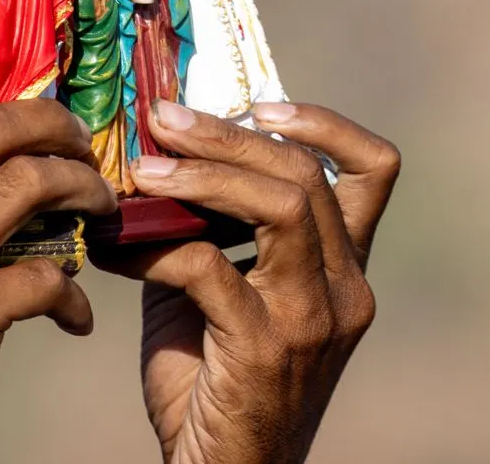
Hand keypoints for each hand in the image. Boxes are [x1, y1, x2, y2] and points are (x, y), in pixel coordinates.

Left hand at [93, 100, 399, 463]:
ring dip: (203, 176)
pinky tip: (115, 250)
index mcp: (347, 269)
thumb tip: (159, 159)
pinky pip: (210, 269)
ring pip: (283, 206)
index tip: (261, 105)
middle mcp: (345, 288)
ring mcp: (314, 319)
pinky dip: (155, 248)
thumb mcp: (226, 294)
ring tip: (142, 171)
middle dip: (229, 135)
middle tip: (163, 119)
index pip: (375, 169)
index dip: (326, 124)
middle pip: (307, 175)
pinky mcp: (266, 350)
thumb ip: (210, 232)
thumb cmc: (216, 385)